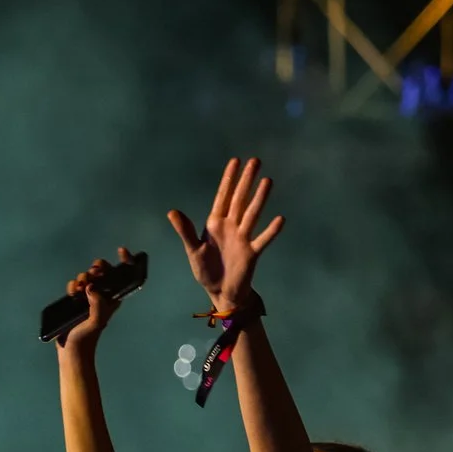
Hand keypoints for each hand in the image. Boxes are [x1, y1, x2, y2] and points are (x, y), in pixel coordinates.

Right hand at [54, 248, 135, 352]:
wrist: (71, 349)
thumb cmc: (87, 338)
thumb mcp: (96, 321)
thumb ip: (97, 304)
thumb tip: (91, 288)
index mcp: (113, 299)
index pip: (123, 276)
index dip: (126, 261)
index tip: (121, 250)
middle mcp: (103, 296)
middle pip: (104, 272)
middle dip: (99, 268)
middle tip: (94, 273)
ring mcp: (89, 298)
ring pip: (88, 277)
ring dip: (83, 278)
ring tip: (80, 289)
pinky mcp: (76, 300)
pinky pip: (75, 285)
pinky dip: (73, 285)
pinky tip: (72, 293)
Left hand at [167, 157, 282, 316]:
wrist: (219, 290)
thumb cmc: (205, 269)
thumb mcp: (192, 250)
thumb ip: (185, 230)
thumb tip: (172, 212)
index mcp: (215, 223)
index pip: (223, 196)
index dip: (229, 179)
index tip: (235, 161)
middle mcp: (231, 226)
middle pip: (240, 200)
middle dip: (246, 181)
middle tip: (255, 161)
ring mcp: (243, 238)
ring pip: (252, 214)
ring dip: (260, 199)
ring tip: (268, 181)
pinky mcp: (252, 253)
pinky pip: (262, 240)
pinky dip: (270, 231)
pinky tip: (280, 219)